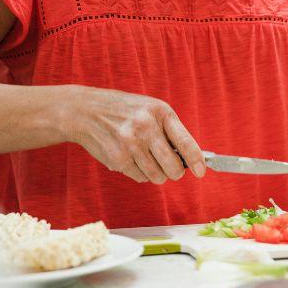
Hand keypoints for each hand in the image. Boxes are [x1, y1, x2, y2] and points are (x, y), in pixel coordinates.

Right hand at [66, 86, 205, 183]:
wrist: (85, 111)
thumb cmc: (125, 111)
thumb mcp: (151, 109)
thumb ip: (170, 130)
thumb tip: (188, 159)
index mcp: (160, 112)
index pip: (185, 142)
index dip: (196, 160)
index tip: (201, 172)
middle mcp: (146, 128)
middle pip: (173, 166)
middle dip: (175, 172)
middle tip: (172, 169)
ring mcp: (130, 144)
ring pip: (157, 176)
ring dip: (157, 174)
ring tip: (147, 159)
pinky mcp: (117, 159)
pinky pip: (139, 177)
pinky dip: (140, 173)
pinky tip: (130, 158)